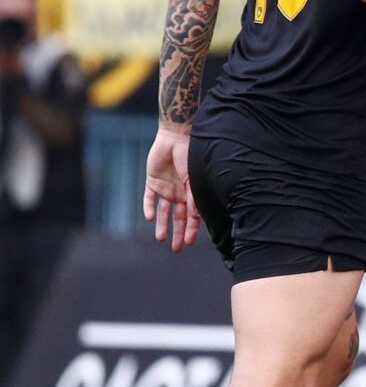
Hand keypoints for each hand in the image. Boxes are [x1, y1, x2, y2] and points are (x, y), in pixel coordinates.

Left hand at [142, 124, 200, 251]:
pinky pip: (149, 198)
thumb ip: (193, 197)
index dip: (191, 230)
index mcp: (192, 194)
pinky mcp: (152, 181)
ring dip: (163, 224)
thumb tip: (195, 217)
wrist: (175, 138)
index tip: (189, 243)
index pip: (192, 217)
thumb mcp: (193, 179)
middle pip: (178, 218)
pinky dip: (149, 208)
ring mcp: (166, 188)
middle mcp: (180, 193)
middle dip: (178, 233)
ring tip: (160, 238)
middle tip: (177, 248)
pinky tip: (150, 218)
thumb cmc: (190, 156)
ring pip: (164, 211)